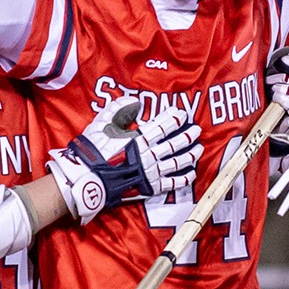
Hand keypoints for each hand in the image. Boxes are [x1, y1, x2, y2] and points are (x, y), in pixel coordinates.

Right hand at [47, 100, 202, 224]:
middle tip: (197, 129)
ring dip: (191, 154)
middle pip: (175, 143)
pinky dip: (184, 178)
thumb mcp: (102, 123)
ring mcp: (152, 172)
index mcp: (140, 138)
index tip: (182, 113)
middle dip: (188, 135)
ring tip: (199, 148)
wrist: (89, 180)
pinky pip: (172, 183)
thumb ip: (119, 109)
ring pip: (178, 162)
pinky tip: (192, 173)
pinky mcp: (151, 187)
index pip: (163, 125)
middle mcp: (150, 154)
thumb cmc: (94, 151)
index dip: (174, 118)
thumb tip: (135, 101)